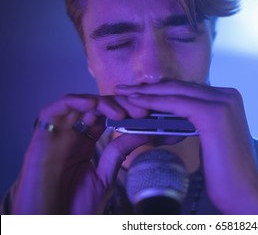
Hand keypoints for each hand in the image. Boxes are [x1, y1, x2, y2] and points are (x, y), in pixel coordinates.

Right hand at [12, 94, 149, 213]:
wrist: (53, 223)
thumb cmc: (73, 207)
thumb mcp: (105, 176)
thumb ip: (119, 153)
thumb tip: (142, 133)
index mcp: (86, 142)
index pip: (106, 117)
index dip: (126, 111)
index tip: (147, 114)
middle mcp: (72, 134)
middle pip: (96, 107)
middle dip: (120, 105)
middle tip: (140, 110)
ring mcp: (58, 133)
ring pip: (79, 104)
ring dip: (102, 102)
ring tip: (121, 111)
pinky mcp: (42, 135)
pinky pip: (55, 109)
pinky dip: (74, 101)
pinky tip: (92, 104)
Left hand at [115, 81, 257, 213]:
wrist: (243, 193)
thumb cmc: (225, 172)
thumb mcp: (209, 139)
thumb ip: (195, 122)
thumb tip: (168, 118)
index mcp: (228, 99)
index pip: (187, 90)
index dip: (161, 89)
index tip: (139, 91)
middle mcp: (228, 95)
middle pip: (180, 88)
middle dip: (149, 88)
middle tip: (125, 89)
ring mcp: (223, 102)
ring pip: (175, 93)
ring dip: (146, 93)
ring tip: (123, 93)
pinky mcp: (214, 113)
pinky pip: (175, 104)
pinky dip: (153, 102)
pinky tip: (135, 103)